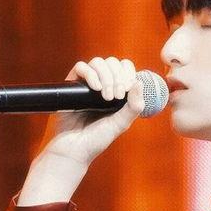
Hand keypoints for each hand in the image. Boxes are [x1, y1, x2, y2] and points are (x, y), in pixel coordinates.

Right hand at [18, 57, 144, 205]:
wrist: (73, 148)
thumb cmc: (97, 139)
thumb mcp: (121, 124)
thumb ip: (134, 106)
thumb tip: (139, 82)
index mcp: (116, 92)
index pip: (125, 69)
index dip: (128, 73)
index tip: (127, 90)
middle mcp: (102, 85)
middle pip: (113, 63)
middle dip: (118, 77)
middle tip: (116, 97)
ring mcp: (86, 84)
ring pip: (98, 62)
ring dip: (106, 76)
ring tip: (106, 97)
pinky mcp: (72, 85)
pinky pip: (81, 67)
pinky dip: (90, 74)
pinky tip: (95, 88)